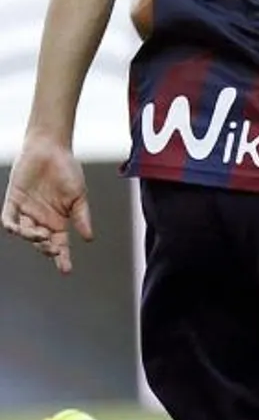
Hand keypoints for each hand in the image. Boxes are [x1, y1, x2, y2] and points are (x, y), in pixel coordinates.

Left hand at [1, 134, 92, 273]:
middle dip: (47, 249)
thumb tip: (89, 238)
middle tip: (54, 248)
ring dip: (32, 238)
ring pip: (25, 232)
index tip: (66, 270)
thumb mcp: (79, 196)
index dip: (62, 258)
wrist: (51, 149)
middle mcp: (41, 219)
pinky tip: (16, 229)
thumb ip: (82, 217)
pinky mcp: (14, 199)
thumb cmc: (68, 170)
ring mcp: (27, 210)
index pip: (60, 245)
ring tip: (41, 236)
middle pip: (41, 243)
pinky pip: (8, 217)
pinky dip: (11, 226)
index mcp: (58, 220)